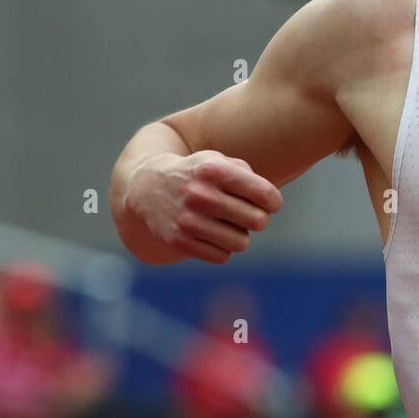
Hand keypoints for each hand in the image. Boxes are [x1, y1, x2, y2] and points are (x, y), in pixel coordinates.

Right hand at [126, 150, 283, 263]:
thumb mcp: (216, 161)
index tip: (270, 203)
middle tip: (250, 215)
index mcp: (214, 170)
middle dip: (259, 219)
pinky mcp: (179, 242)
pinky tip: (212, 235)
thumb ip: (246, 173)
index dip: (273, 202)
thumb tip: (269, 201)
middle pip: (258, 221)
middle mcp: (201, 195)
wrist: (145, 189)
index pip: (264, 194)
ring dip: (240, 236)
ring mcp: (188, 220)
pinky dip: (222, 249)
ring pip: (242, 243)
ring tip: (228, 225)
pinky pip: (222, 257)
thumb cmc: (195, 174)